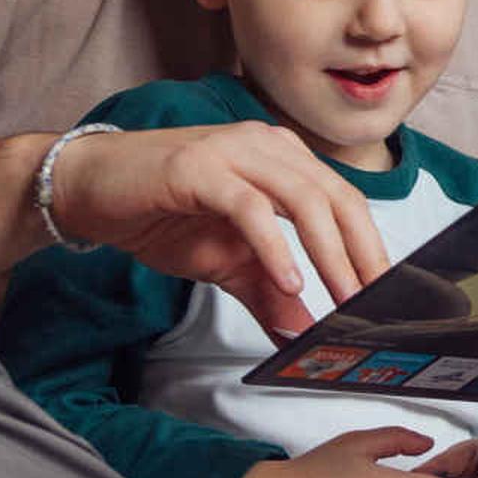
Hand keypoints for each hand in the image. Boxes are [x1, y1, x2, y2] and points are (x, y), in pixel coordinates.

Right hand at [47, 119, 387, 336]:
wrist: (89, 190)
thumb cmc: (160, 214)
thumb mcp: (225, 263)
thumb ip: (267, 291)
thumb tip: (304, 331)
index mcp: (283, 160)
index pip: (344, 202)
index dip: (370, 248)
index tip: (387, 295)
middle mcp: (267, 146)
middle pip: (337, 199)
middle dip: (362, 255)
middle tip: (375, 305)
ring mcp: (234, 151)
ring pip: (304, 199)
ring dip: (329, 254)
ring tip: (343, 299)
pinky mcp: (198, 168)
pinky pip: (251, 208)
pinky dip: (275, 247)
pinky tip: (289, 281)